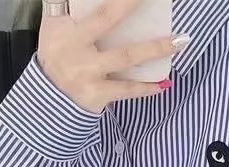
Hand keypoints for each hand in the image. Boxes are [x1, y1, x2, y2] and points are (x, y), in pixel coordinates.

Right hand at [37, 0, 187, 112]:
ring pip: (127, 58)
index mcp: (67, 29)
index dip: (122, 2)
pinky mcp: (98, 95)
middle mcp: (77, 50)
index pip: (99, 11)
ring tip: (181, 41)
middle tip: (161, 6)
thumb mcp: (54, 24)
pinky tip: (164, 84)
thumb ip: (65, 4)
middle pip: (109, 21)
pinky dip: (146, 88)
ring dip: (156, 49)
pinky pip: (127, 90)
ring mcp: (89, 74)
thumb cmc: (58, 52)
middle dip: (132, 7)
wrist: (48, 96)